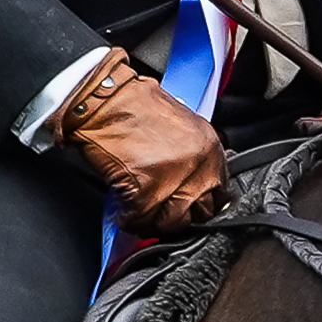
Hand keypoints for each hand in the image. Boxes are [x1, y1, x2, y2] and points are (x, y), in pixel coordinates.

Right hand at [60, 58, 227, 234]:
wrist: (103, 99)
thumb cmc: (134, 107)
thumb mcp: (182, 126)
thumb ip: (194, 156)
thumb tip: (192, 184)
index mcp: (210, 147)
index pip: (219, 193)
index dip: (199, 204)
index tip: (187, 208)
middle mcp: (197, 163)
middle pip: (199, 212)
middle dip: (179, 217)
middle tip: (161, 215)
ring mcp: (172, 177)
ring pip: (171, 221)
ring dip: (153, 222)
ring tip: (141, 215)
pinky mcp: (145, 188)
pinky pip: (141, 219)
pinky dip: (129, 220)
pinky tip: (124, 211)